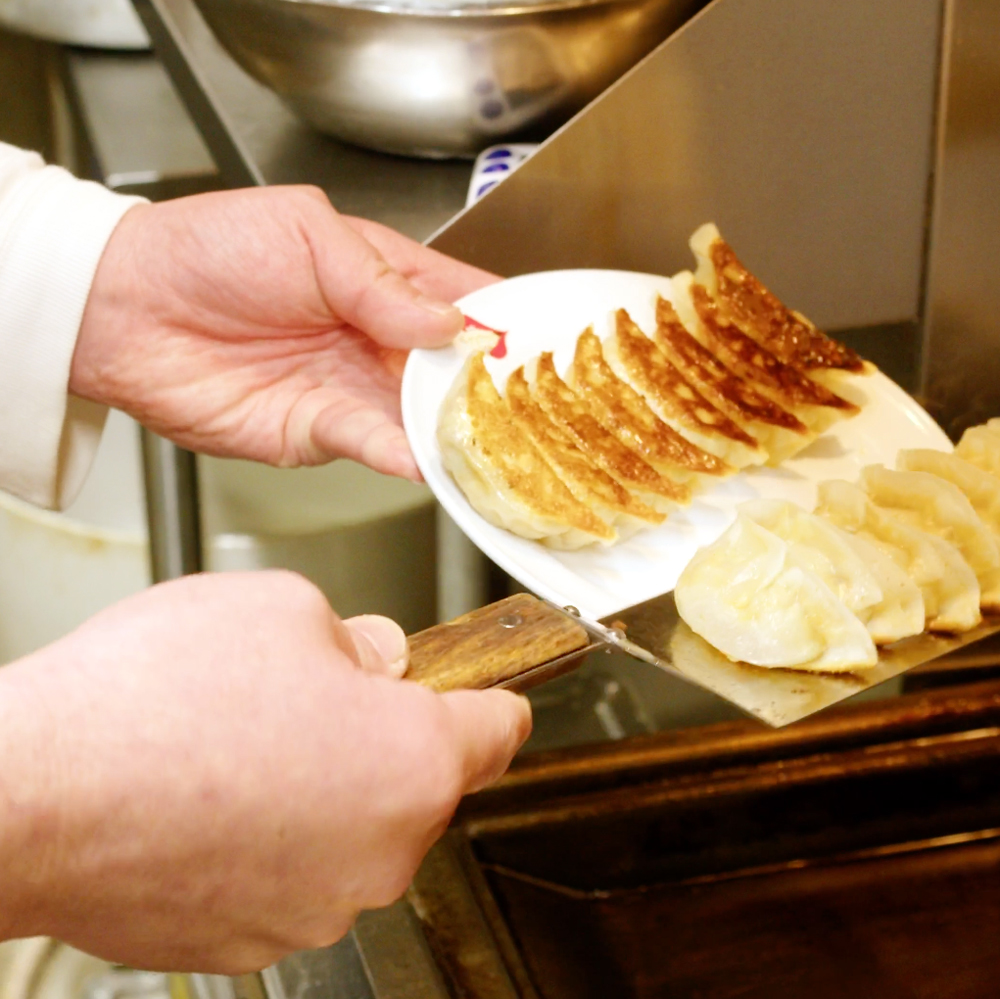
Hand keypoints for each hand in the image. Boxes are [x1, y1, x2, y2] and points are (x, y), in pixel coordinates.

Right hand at [0, 571, 530, 971]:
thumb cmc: (153, 701)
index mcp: (413, 763)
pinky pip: (293, 869)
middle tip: (315, 694)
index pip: (498, 730)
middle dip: (383, 734)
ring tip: (243, 743)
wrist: (33, 795)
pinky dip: (273, 833)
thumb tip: (373, 660)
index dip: (493, 696)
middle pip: (417, 779)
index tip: (490, 691)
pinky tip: (211, 793)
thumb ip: (354, 636)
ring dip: (323, 785)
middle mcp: (381, 852)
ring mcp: (318, 906)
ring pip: (353, 826)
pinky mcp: (253, 937)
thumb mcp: (283, 609)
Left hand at [70, 187, 495, 479]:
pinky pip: (368, 442)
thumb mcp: (308, 232)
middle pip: (450, 370)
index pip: (459, 302)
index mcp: (381, 281)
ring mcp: (348, 389)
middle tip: (530, 403)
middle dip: (488, 387)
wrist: (124, 306)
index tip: (542, 340)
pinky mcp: (315, 431)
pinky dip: (399, 452)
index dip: (501, 321)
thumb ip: (381, 282)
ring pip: (418, 416)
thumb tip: (446, 324)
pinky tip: (424, 455)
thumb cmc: (208, 249)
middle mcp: (373, 341)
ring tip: (490, 440)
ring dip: (451, 429)